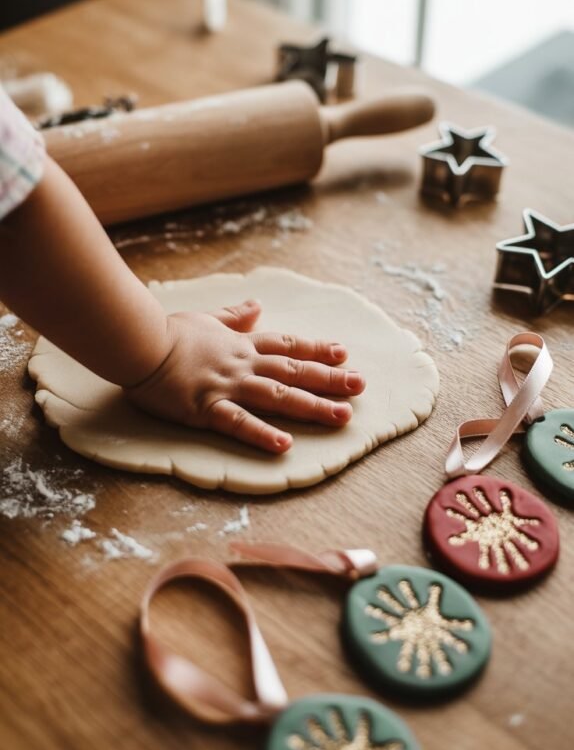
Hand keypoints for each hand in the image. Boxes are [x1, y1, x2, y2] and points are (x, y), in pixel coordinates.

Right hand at [125, 299, 365, 453]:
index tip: (344, 353)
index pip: (287, 345)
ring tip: (342, 416)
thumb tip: (256, 305)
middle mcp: (242, 364)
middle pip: (293, 370)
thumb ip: (233, 315)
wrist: (136, 342)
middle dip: (329, 378)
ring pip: (278, 396)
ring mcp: (226, 386)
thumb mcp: (205, 317)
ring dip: (312, 406)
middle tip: (361, 384)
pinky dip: (262, 433)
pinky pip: (239, 423)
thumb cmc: (165, 331)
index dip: (317, 348)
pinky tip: (285, 444)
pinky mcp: (206, 408)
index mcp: (240, 344)